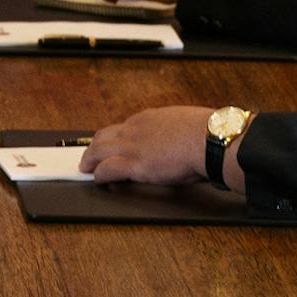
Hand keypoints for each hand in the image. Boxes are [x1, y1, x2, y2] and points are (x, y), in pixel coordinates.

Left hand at [79, 106, 219, 185]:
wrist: (211, 140)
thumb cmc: (208, 133)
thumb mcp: (189, 123)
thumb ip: (179, 130)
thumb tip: (186, 136)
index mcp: (151, 118)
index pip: (125, 126)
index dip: (117, 137)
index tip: (115, 143)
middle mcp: (136, 128)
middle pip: (105, 135)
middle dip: (95, 145)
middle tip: (90, 155)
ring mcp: (133, 145)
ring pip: (99, 150)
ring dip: (90, 160)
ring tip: (86, 167)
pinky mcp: (134, 163)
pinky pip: (107, 169)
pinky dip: (99, 175)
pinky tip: (97, 179)